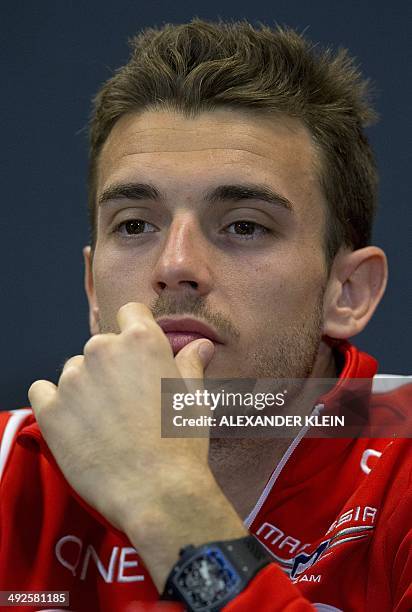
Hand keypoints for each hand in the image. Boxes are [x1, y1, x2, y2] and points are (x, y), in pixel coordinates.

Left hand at [28, 302, 245, 588]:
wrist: (156, 491)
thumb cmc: (181, 442)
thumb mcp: (193, 397)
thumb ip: (190, 364)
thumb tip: (202, 344)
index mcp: (141, 340)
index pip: (131, 312)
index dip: (136, 331)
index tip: (138, 357)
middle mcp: (103, 350)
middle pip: (102, 345)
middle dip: (112, 366)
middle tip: (127, 401)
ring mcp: (73, 379)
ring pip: (75, 370)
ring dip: (86, 386)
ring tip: (104, 421)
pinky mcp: (50, 409)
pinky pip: (43, 391)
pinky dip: (56, 402)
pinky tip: (76, 424)